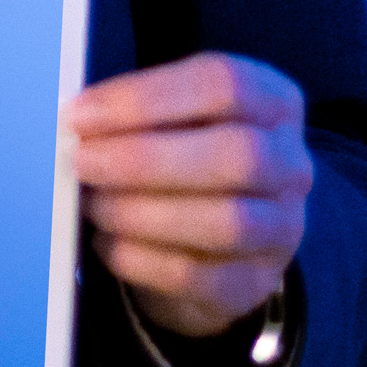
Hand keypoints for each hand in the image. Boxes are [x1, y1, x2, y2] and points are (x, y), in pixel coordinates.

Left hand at [67, 50, 312, 337]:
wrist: (216, 239)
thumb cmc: (185, 159)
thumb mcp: (174, 121)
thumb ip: (135, 114)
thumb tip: (75, 119)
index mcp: (274, 102)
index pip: (222, 85)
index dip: (145, 98)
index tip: (82, 114)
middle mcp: (291, 163)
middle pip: (236, 154)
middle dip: (145, 158)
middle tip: (83, 161)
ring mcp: (283, 227)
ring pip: (225, 222)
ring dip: (142, 213)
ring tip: (94, 205)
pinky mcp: (256, 281)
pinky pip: (200, 276)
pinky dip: (141, 259)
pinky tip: (107, 243)